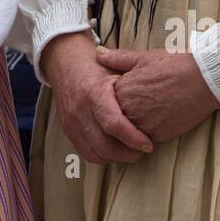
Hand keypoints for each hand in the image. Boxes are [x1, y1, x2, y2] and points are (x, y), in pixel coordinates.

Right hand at [41, 32, 152, 163]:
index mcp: (93, 92)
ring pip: (96, 153)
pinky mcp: (68, 130)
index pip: (113, 123)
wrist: (64, 63)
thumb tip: (155, 99)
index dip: (133, 138)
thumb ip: (132, 83)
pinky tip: (116, 149)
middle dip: (128, 153)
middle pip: (105, 145)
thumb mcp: (114, 67)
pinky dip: (104, 156)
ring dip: (117, 157)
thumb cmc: (94, 65)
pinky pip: (87, 153)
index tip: (148, 144)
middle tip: (143, 149)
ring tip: (132, 150)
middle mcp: (80, 110)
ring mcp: (72, 123)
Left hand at [97, 47, 219, 143]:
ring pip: (127, 133)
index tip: (126, 96)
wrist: (202, 80)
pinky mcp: (157, 135)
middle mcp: (128, 109)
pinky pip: (144, 140)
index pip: (107, 102)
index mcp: (121, 90)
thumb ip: (117, 58)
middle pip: (116, 119)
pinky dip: (145, 136)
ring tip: (147, 117)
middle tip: (139, 108)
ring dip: (132, 129)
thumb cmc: (174, 65)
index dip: (116, 99)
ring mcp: (142, 124)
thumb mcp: (143, 57)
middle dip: (122, 115)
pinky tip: (155, 126)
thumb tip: (98, 53)